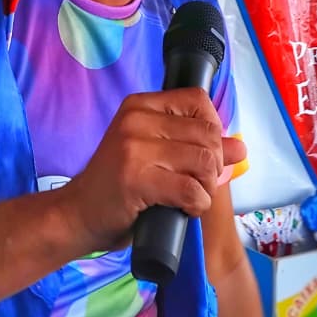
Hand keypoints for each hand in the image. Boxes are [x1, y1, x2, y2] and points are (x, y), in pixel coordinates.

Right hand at [57, 87, 247, 252]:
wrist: (77, 215)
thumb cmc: (117, 186)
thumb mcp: (154, 155)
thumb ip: (192, 146)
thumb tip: (239, 147)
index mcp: (139, 105)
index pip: (198, 101)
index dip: (212, 129)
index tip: (200, 154)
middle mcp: (136, 119)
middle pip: (207, 134)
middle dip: (213, 165)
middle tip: (197, 184)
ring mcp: (134, 147)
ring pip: (204, 162)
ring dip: (207, 188)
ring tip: (190, 198)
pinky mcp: (136, 178)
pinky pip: (192, 190)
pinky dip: (197, 205)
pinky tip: (183, 210)